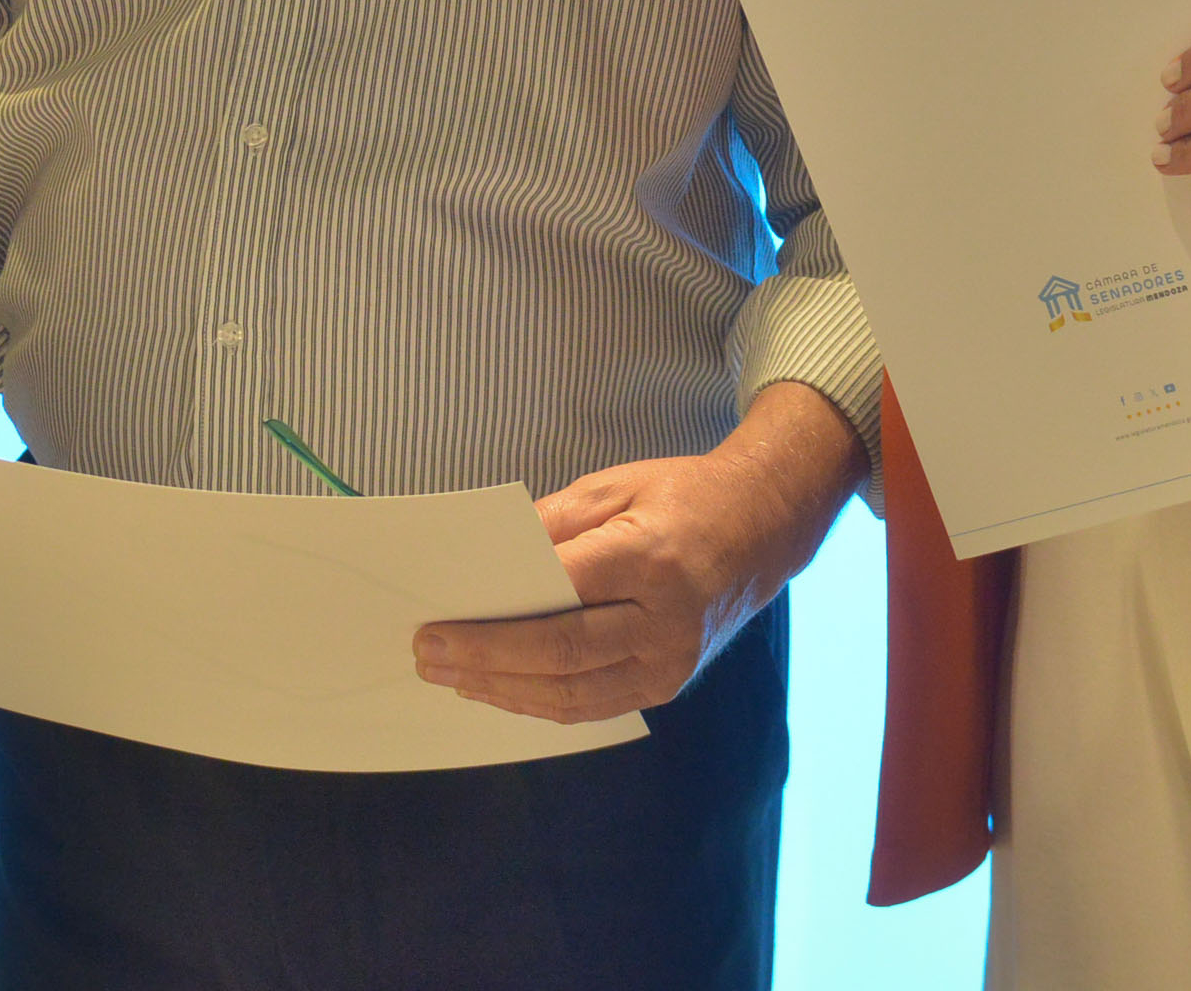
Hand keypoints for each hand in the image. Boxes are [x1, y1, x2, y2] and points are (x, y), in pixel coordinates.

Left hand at [410, 382, 859, 724]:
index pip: (560, 595)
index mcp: (653, 557)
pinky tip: (498, 688)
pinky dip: (540, 700)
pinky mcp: (669, 683)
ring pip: (575, 693)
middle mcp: (668, 619)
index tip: (438, 620)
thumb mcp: (614, 485)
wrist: (762, 527)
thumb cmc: (682, 497)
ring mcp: (673, 661)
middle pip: (562, 653)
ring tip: (450, 677)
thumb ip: (550, 525)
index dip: (494, 616)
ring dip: (504, 690)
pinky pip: (594, 704)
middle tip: (428, 654)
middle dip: (485, 658)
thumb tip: (486, 564)